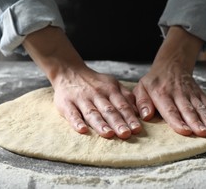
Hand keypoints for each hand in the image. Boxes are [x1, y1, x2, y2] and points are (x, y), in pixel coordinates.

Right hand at [23, 26, 140, 138]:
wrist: (68, 71)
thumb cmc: (94, 82)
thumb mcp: (112, 83)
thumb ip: (126, 96)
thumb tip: (139, 112)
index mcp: (110, 89)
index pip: (122, 105)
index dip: (129, 117)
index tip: (137, 129)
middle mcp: (96, 94)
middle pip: (108, 110)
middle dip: (118, 122)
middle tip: (126, 134)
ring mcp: (81, 99)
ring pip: (92, 113)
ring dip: (100, 124)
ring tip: (108, 134)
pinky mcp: (66, 103)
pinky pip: (72, 113)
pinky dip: (76, 122)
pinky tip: (82, 130)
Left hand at [133, 26, 205, 136]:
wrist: (171, 64)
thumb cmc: (153, 81)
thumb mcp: (141, 88)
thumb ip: (142, 102)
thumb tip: (146, 116)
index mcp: (161, 93)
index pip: (170, 109)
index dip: (177, 121)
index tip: (184, 131)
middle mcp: (177, 93)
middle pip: (187, 109)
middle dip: (196, 122)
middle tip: (203, 133)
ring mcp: (190, 92)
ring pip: (199, 107)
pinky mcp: (198, 92)